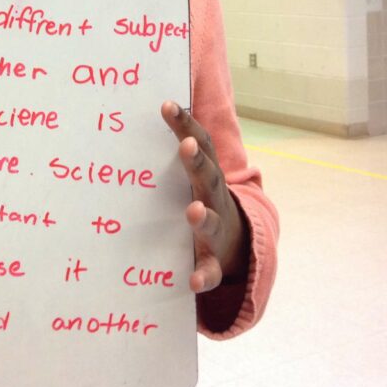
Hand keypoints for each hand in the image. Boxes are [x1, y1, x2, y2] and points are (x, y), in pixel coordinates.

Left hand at [162, 101, 248, 292]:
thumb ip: (178, 147)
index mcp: (206, 175)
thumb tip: (149, 110)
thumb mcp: (195, 175)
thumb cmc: (203, 201)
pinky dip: (202, 275)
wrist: (237, 247)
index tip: (167, 105)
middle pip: (208, 177)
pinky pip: (209, 271)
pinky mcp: (214, 263)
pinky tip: (192, 281)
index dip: (186, 124)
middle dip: (197, 162)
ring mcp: (217, 231)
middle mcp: (214, 199)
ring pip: (212, 223)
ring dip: (203, 217)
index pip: (199, 144)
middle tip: (186, 146)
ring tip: (193, 212)